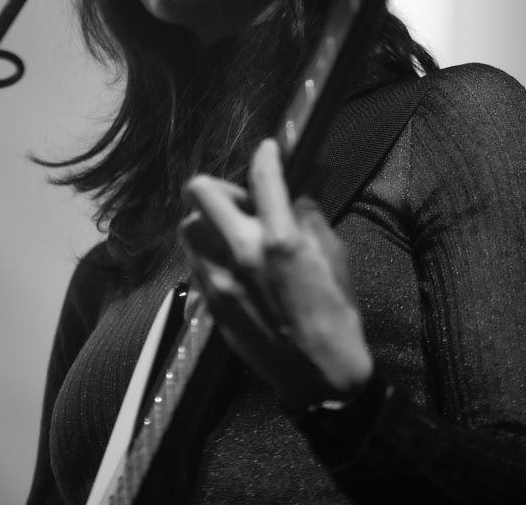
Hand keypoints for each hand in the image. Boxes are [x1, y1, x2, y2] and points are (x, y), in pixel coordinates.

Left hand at [180, 137, 373, 411]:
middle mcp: (241, 253)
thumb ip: (307, 215)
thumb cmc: (336, 313)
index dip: (267, 154)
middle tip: (246, 200)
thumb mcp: (333, 255)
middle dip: (223, 185)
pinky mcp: (210, 303)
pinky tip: (232, 261)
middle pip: (201, 191)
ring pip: (189, 225)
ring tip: (235, 232)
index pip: (262, 176)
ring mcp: (219, 279)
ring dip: (210, 220)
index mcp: (280, 239)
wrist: (320, 376)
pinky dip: (209, 251)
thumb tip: (294, 188)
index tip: (270, 149)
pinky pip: (195, 260)